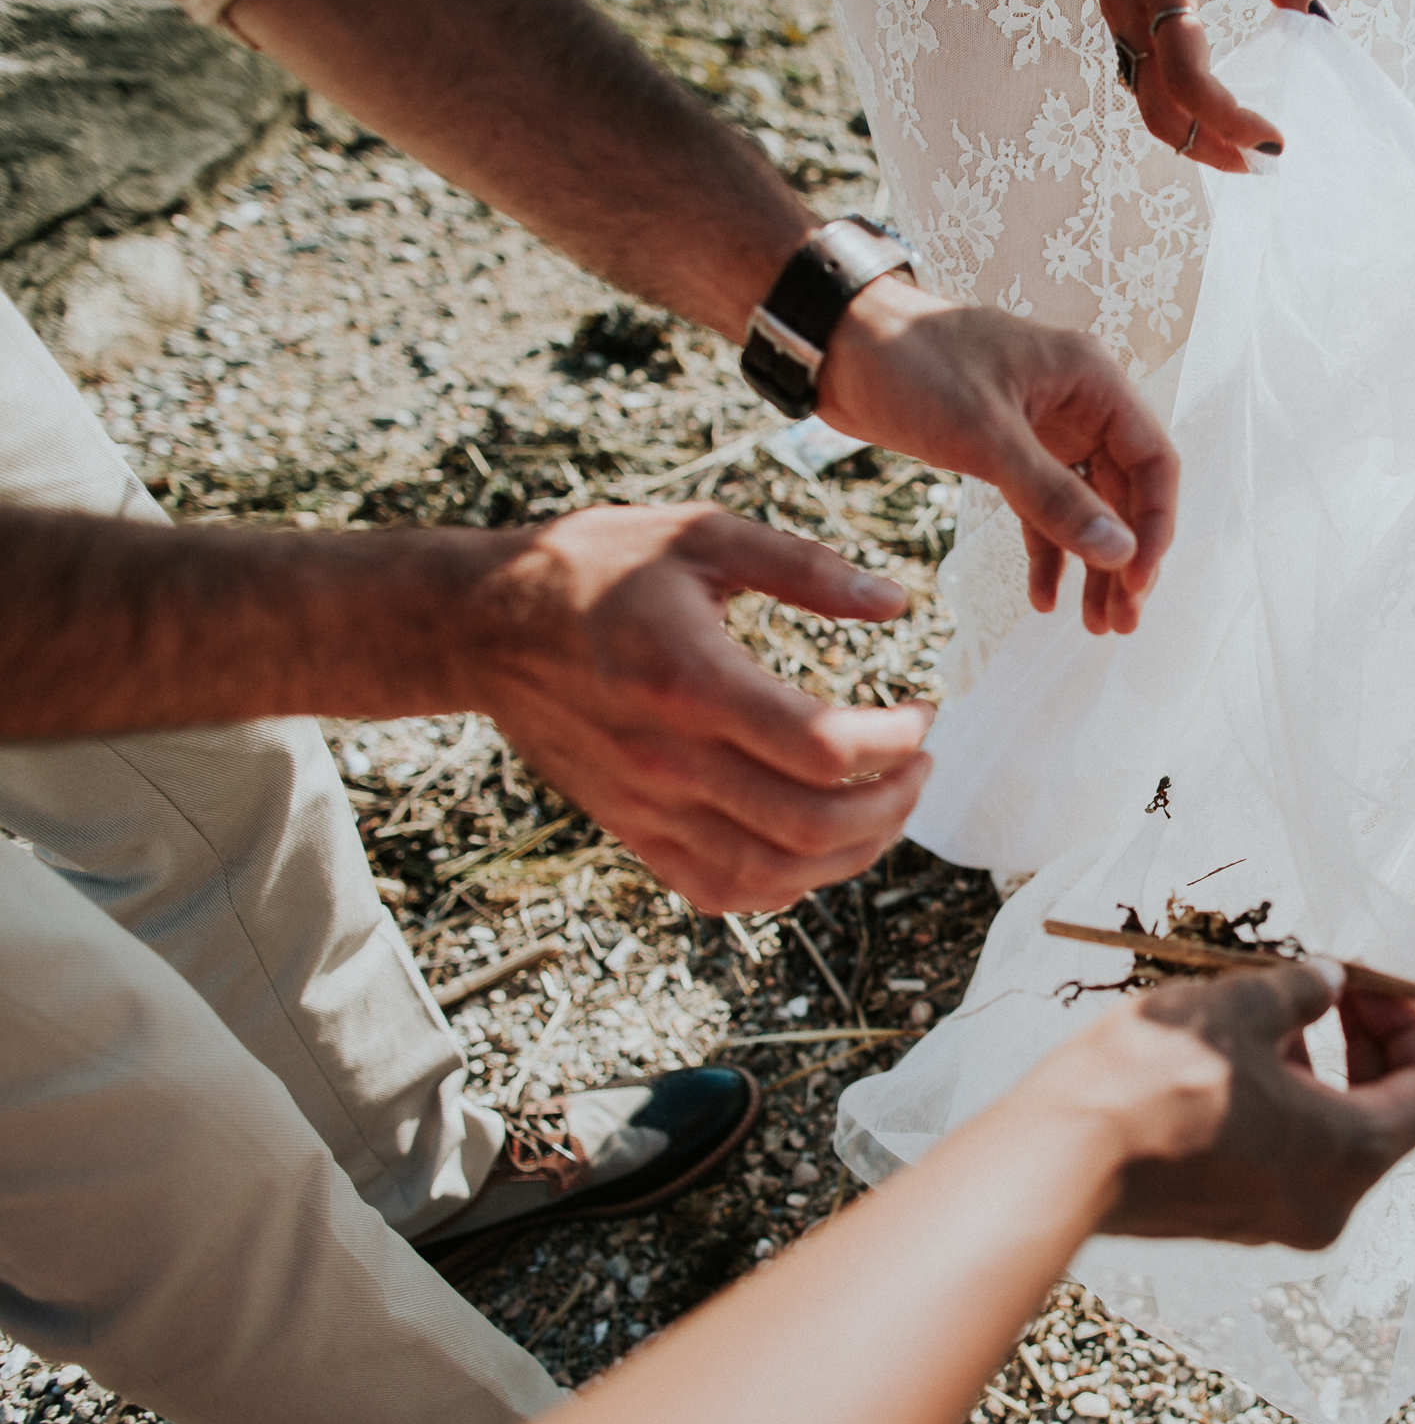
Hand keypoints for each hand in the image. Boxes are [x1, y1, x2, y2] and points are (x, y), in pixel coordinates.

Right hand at [467, 504, 933, 911]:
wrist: (484, 625)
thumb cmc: (597, 568)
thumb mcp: (701, 534)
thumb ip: (803, 567)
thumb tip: (894, 602)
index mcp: (692, 681)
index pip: (821, 747)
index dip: (895, 742)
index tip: (922, 714)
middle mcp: (669, 758)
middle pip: (811, 824)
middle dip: (893, 803)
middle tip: (921, 764)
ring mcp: (649, 805)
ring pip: (775, 872)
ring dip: (855, 852)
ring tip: (890, 806)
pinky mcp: (633, 830)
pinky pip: (723, 889)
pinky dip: (788, 883)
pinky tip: (822, 845)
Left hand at [815, 276, 1177, 633]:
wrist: (836, 342)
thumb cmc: (911, 363)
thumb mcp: (985, 435)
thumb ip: (1053, 497)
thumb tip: (1119, 555)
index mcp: (1091, 380)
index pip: (1152, 461)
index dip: (1155, 526)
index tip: (1137, 583)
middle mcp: (1078, 403)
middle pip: (1123, 492)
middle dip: (1124, 559)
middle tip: (1121, 624)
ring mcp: (1043, 428)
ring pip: (1084, 507)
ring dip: (1090, 564)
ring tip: (1094, 626)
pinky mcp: (1004, 449)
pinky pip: (1040, 509)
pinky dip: (1045, 553)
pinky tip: (1043, 599)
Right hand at [1042, 961, 1414, 1249]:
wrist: (1059, 1158)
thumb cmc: (1155, 1079)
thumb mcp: (1239, 1007)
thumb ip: (1302, 991)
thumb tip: (1329, 982)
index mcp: (1352, 1154)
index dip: (1413, 1022)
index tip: (1371, 981)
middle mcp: (1327, 1203)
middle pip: (1384, 1114)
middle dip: (1361, 1041)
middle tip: (1326, 985)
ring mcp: (1275, 1221)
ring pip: (1326, 1135)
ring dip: (1311, 1067)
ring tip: (1262, 1007)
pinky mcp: (1226, 1218)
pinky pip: (1281, 1156)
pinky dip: (1275, 1103)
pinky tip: (1227, 1053)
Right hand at [1085, 0, 1317, 172]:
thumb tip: (1317, 20)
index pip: (1185, 75)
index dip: (1226, 120)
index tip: (1272, 141)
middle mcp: (1128, 5)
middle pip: (1160, 110)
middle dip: (1213, 149)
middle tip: (1265, 163)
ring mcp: (1115, 16)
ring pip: (1147, 104)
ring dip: (1196, 138)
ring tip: (1247, 150)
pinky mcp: (1116, 18)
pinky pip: (1142, 82)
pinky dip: (1180, 111)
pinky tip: (1215, 114)